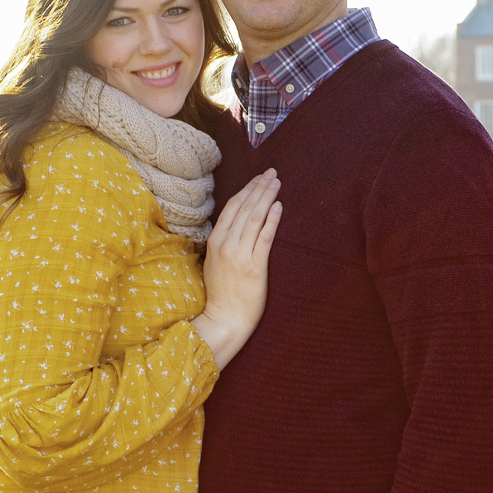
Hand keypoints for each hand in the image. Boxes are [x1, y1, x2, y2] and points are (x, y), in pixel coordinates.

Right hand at [192, 170, 281, 368]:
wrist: (224, 319)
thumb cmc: (220, 294)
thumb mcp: (213, 262)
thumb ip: (222, 243)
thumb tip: (235, 225)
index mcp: (215, 241)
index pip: (232, 207)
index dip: (246, 189)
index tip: (258, 178)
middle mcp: (226, 244)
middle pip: (245, 208)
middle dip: (259, 187)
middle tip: (272, 173)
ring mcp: (240, 255)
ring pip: (254, 218)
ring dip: (267, 197)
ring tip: (277, 183)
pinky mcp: (255, 267)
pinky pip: (265, 238)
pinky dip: (272, 220)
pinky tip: (279, 206)